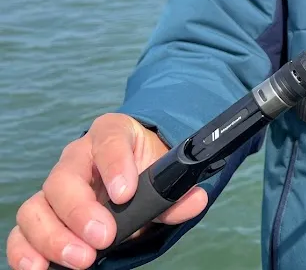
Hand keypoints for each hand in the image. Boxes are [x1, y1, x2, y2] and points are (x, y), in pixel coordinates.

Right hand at [6, 114, 206, 269]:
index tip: (125, 194)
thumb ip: (178, 191)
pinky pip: (23, 231)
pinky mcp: (43, 214)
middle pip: (64, 178)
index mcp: (111, 135)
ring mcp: (55, 187)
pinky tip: (40, 267)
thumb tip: (196, 200)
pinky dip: (26, 250)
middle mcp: (77, 158)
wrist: (130, 176)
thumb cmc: (145, 169)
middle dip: (81, 212)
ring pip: (37, 207)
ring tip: (82, 259)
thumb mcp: (164, 173)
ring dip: (54, 237)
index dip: (114, 165)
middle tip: (104, 238)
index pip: (109, 140)